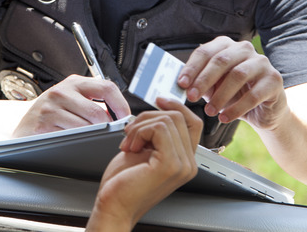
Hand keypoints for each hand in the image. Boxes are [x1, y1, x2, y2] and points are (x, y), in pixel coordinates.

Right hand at [13, 75, 130, 136]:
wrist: (25, 128)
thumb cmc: (51, 116)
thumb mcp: (72, 99)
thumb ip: (93, 101)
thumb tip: (120, 114)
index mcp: (74, 82)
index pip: (107, 88)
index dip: (121, 105)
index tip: (125, 118)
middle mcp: (62, 91)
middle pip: (98, 112)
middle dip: (107, 128)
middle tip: (109, 135)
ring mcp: (51, 107)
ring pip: (86, 127)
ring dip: (92, 137)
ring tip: (87, 139)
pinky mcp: (44, 123)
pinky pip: (71, 136)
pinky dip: (77, 142)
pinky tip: (72, 141)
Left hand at [86, 98, 201, 230]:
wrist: (113, 205)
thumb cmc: (124, 182)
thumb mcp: (145, 149)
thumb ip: (158, 133)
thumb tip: (160, 109)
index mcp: (185, 160)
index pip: (193, 122)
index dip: (177, 106)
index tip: (160, 100)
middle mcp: (189, 164)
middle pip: (179, 116)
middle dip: (148, 117)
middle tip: (131, 133)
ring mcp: (182, 165)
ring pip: (167, 119)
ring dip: (140, 126)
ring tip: (129, 143)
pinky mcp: (170, 164)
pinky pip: (159, 128)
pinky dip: (139, 132)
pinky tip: (131, 148)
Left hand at [177, 36, 287, 128]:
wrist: (263, 110)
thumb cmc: (233, 95)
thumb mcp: (212, 87)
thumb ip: (197, 83)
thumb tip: (178, 86)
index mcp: (226, 45)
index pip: (206, 51)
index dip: (192, 68)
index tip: (181, 84)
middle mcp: (245, 49)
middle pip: (221, 60)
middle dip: (204, 80)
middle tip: (191, 97)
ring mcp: (262, 63)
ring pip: (237, 75)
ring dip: (220, 96)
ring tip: (210, 111)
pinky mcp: (274, 80)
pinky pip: (253, 94)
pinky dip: (236, 108)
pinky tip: (225, 118)